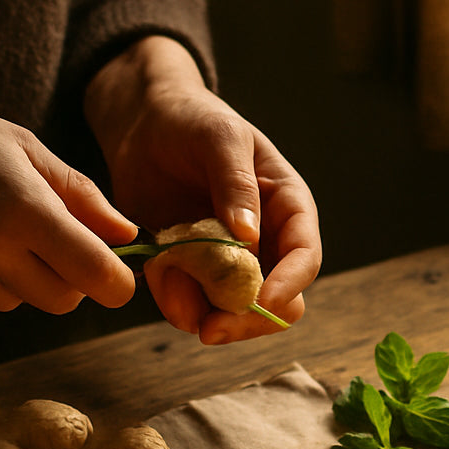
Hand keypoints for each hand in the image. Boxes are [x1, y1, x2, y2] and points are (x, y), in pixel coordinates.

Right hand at [0, 70, 137, 312]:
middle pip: (64, 300)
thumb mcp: (24, 149)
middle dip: (72, 280)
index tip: (118, 276)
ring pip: (23, 301)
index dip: (117, 282)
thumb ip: (81, 196)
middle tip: (52, 242)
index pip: (95, 274)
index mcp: (24, 208)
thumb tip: (128, 235)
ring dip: (24, 276)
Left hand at [85, 36, 321, 342]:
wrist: (144, 124)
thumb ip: (236, 184)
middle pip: (279, 303)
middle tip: (211, 328)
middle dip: (247, 319)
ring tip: (168, 279)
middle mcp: (265, 242)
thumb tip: (251, 237)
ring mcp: (228, 262)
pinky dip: (173, 300)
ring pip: (234, 313)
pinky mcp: (191, 272)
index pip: (304, 258)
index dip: (289, 285)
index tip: (261, 301)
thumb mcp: (219, 139)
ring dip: (203, 311)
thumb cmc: (193, 119)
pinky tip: (158, 274)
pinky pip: (190, 304)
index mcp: (287, 207)